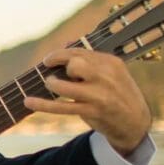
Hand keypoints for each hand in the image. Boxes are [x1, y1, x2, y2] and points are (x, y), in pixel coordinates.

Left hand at [23, 48, 151, 155]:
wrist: (135, 121)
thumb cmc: (116, 92)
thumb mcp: (111, 72)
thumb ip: (89, 58)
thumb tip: (65, 43)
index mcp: (111, 63)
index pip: (79, 52)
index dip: (59, 55)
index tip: (48, 61)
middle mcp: (106, 77)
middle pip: (75, 64)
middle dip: (61, 66)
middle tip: (55, 74)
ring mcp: (99, 96)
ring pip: (66, 86)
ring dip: (52, 84)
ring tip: (50, 85)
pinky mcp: (92, 112)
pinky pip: (62, 107)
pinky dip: (43, 104)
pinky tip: (28, 101)